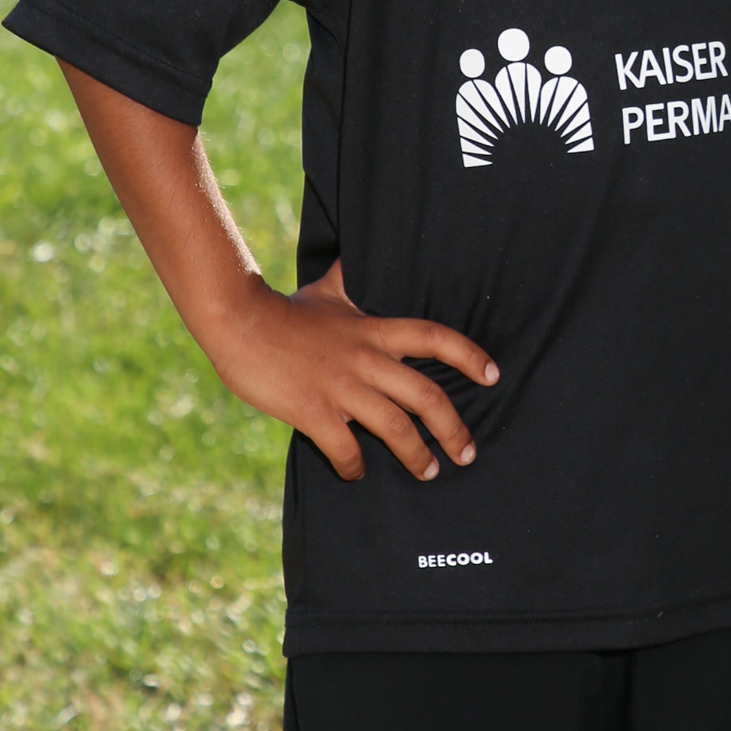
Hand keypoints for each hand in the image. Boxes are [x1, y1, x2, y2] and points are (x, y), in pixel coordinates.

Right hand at [205, 258, 497, 481]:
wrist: (237, 321)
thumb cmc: (284, 310)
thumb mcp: (328, 291)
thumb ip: (352, 281)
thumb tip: (359, 256)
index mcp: (373, 330)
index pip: (434, 338)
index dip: (469, 355)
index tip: (493, 375)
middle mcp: (366, 359)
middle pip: (427, 395)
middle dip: (453, 428)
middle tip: (467, 453)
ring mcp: (341, 387)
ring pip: (396, 427)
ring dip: (417, 455)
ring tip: (428, 471)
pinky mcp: (313, 411)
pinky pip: (346, 449)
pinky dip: (355, 467)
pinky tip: (356, 473)